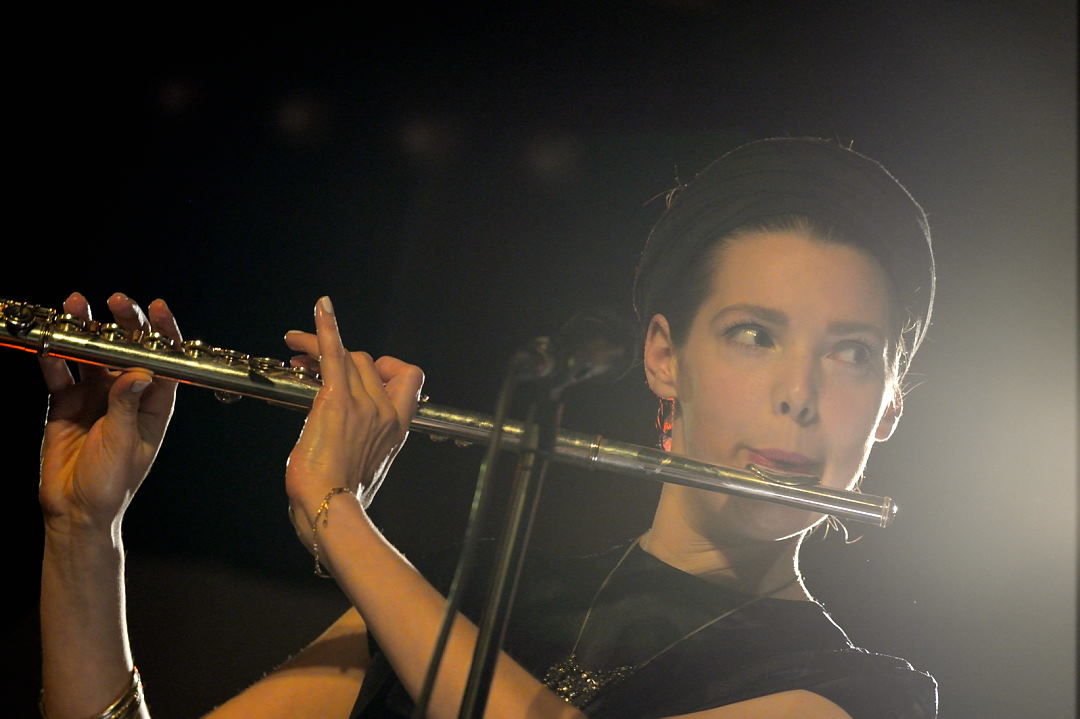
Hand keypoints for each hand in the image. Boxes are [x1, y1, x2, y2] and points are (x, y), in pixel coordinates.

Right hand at [38, 292, 181, 535]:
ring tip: (75, 305)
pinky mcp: (66, 402)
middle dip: (124, 322)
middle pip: (127, 349)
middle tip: (117, 300)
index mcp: (155, 403)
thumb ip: (126, 406)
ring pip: (92, 355)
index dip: (163, 332)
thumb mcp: (123, 443)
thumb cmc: (112, 484)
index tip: (158, 308)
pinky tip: (48, 343)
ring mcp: (96, 395)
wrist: (75, 510)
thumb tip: (139, 372)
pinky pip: (60, 373)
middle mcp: (128, 394)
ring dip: (85, 330)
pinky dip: (54, 357)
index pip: (164, 360)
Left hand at [284, 297, 423, 540]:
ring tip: (294, 350)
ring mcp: (363, 405)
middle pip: (367, 362)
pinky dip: (326, 328)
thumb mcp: (363, 465)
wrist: (330, 510)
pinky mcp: (336, 402)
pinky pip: (334, 354)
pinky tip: (320, 308)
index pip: (407, 377)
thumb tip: (346, 438)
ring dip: (319, 346)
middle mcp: (385, 411)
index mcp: (397, 427)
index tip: (369, 373)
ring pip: (347, 357)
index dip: (389, 367)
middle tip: (306, 361)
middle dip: (339, 355)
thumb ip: (362, 441)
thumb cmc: (341, 499)